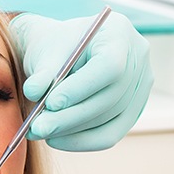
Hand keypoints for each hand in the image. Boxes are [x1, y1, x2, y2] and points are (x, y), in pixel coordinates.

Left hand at [10, 12, 152, 150]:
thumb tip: (34, 92)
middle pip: (110, 97)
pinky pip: (111, 133)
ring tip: (40, 131)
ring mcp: (140, 86)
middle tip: (38, 127)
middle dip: (70, 116)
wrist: (62, 53)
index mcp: (118, 32)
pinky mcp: (133, 110)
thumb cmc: (54, 46)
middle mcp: (137, 58)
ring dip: (71, 130)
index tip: (51, 103)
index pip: (110, 66)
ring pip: (109, 118)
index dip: (81, 88)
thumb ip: (41, 72)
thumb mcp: (44, 52)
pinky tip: (56, 139)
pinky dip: (82, 141)